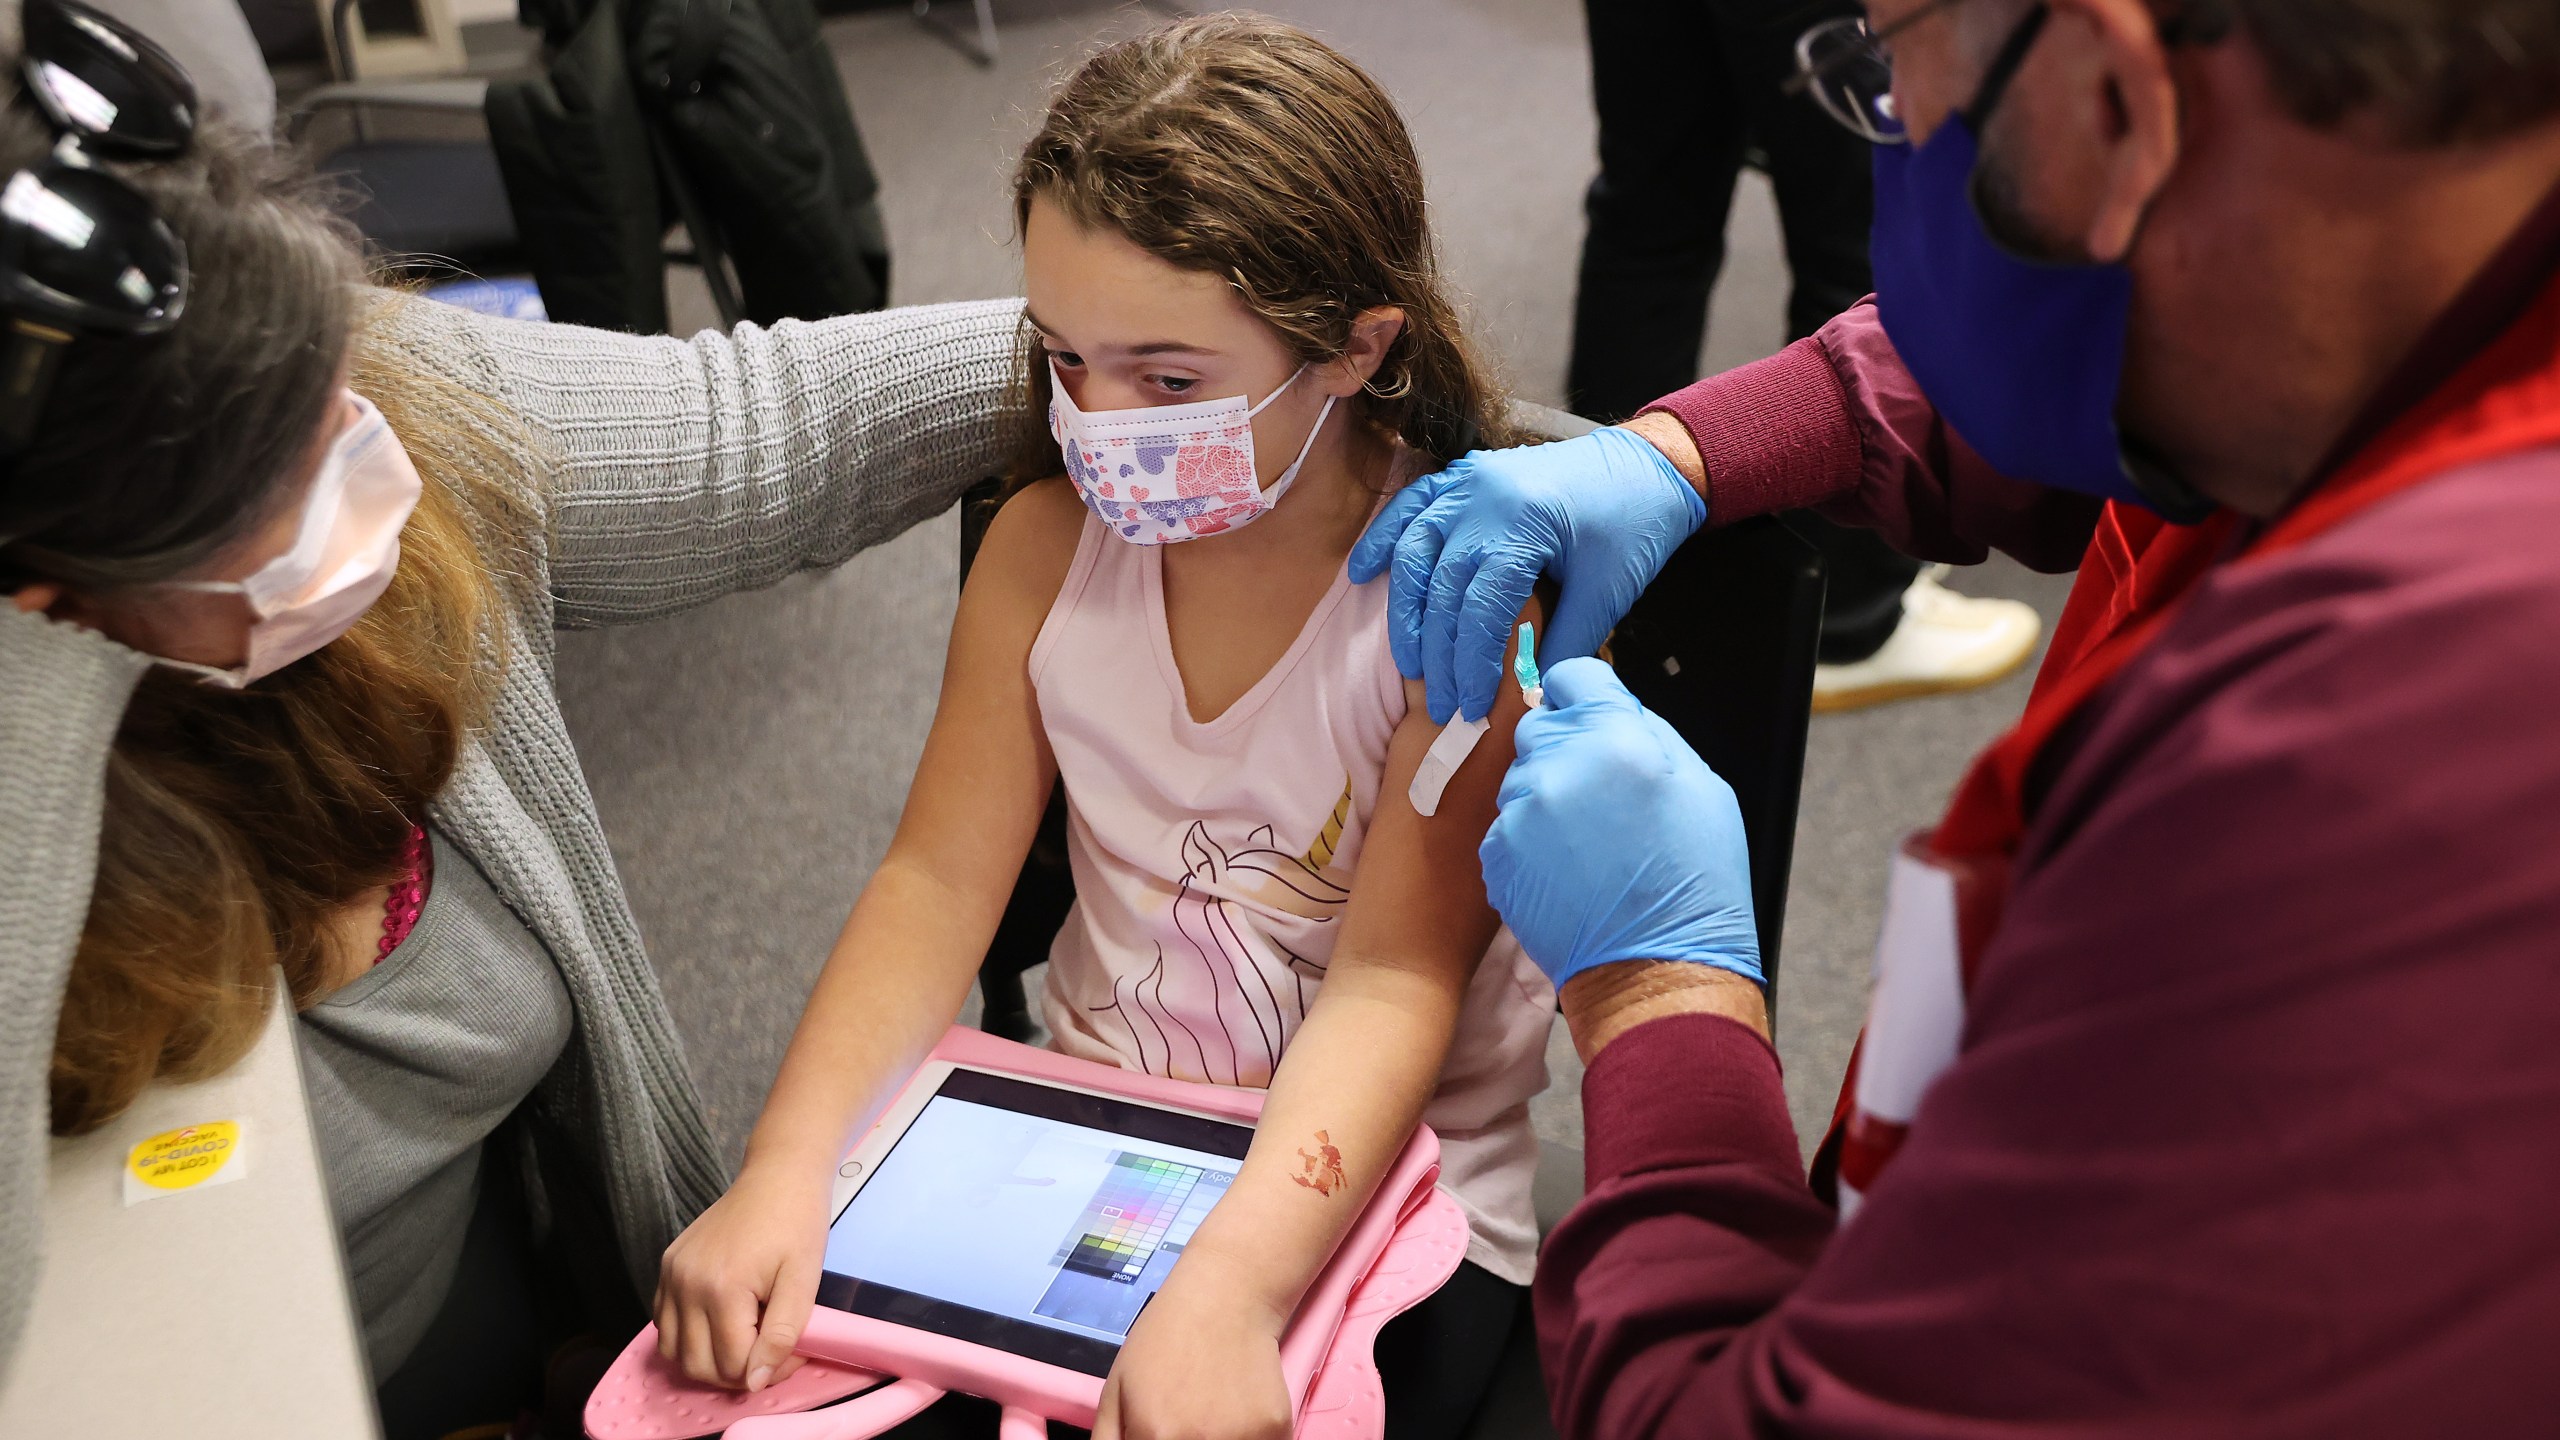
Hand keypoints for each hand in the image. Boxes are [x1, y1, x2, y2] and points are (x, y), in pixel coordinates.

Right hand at [653, 1160, 835, 1390]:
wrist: (777, 1177)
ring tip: (745, 1343)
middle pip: (699, 1366)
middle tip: (771, 1354)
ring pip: (675, 1353)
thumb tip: (755, 1382)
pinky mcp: (666, 1267)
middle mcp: (686, 1285)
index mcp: (723, 1289)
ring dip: (709, 1361)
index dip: (768, 1371)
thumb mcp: (804, 1281)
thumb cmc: (798, 1225)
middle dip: (737, 1374)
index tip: (796, 1353)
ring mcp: (671, 1275)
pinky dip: (688, 1338)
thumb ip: (782, 1335)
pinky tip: (721, 1324)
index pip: (734, 1365)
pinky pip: (665, 1324)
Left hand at [1091, 1268, 1291, 1439]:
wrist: (1226, 1299)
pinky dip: (1247, 1439)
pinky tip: (1237, 1411)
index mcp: (1155, 1436)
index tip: (1160, 1437)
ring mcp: (1244, 1438)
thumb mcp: (1116, 1391)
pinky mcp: (1277, 1429)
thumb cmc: (1164, 1340)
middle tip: (1188, 1424)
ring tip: (1211, 1419)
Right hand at [1348, 425, 1703, 722]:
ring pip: (1414, 552)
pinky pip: (1410, 507)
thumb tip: (1528, 697)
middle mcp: (1485, 497)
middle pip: (1441, 588)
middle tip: (1441, 705)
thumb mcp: (1608, 592)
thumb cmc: (1634, 526)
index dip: (1472, 664)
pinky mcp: (1464, 477)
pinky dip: (1383, 540)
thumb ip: (1565, 643)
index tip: (1471, 708)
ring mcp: (1469, 483)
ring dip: (1404, 613)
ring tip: (1408, 666)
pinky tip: (1361, 574)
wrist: (1646, 464)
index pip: (1481, 608)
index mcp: (1525, 523)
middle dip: (1438, 655)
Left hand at [1479, 658, 1760, 987]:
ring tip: (1586, 841)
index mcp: (1616, 740)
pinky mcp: (1497, 854)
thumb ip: (1650, 732)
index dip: (1583, 694)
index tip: (1590, 714)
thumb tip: (1613, 706)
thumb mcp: (1702, 788)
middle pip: (1540, 725)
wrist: (1653, 972)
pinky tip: (1566, 868)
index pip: (1572, 676)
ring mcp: (1522, 813)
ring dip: (1545, 794)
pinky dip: (1529, 839)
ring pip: (1520, 777)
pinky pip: (1506, 824)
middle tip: (1599, 794)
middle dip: (1565, 747)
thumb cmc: (1692, 885)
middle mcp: (1559, 766)